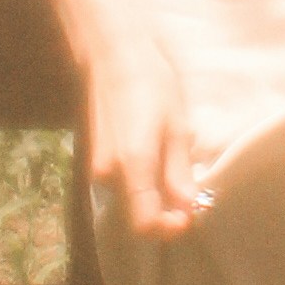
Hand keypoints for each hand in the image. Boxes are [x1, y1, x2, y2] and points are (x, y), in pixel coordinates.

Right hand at [85, 27, 201, 239]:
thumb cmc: (150, 83)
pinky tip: (155, 162)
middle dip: (163, 214)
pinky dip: (139, 186)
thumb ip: (179, 173)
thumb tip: (189, 209)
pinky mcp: (95, 160)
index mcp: (132, 166)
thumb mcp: (176, 126)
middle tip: (188, 195)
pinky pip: (120, 186)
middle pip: (135, 217)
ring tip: (174, 172)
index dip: (169, 229)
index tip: (190, 214)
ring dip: (151, 200)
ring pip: (127, 202)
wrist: (111, 55)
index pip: (145, 225)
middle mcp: (108, 175)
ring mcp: (97, 168)